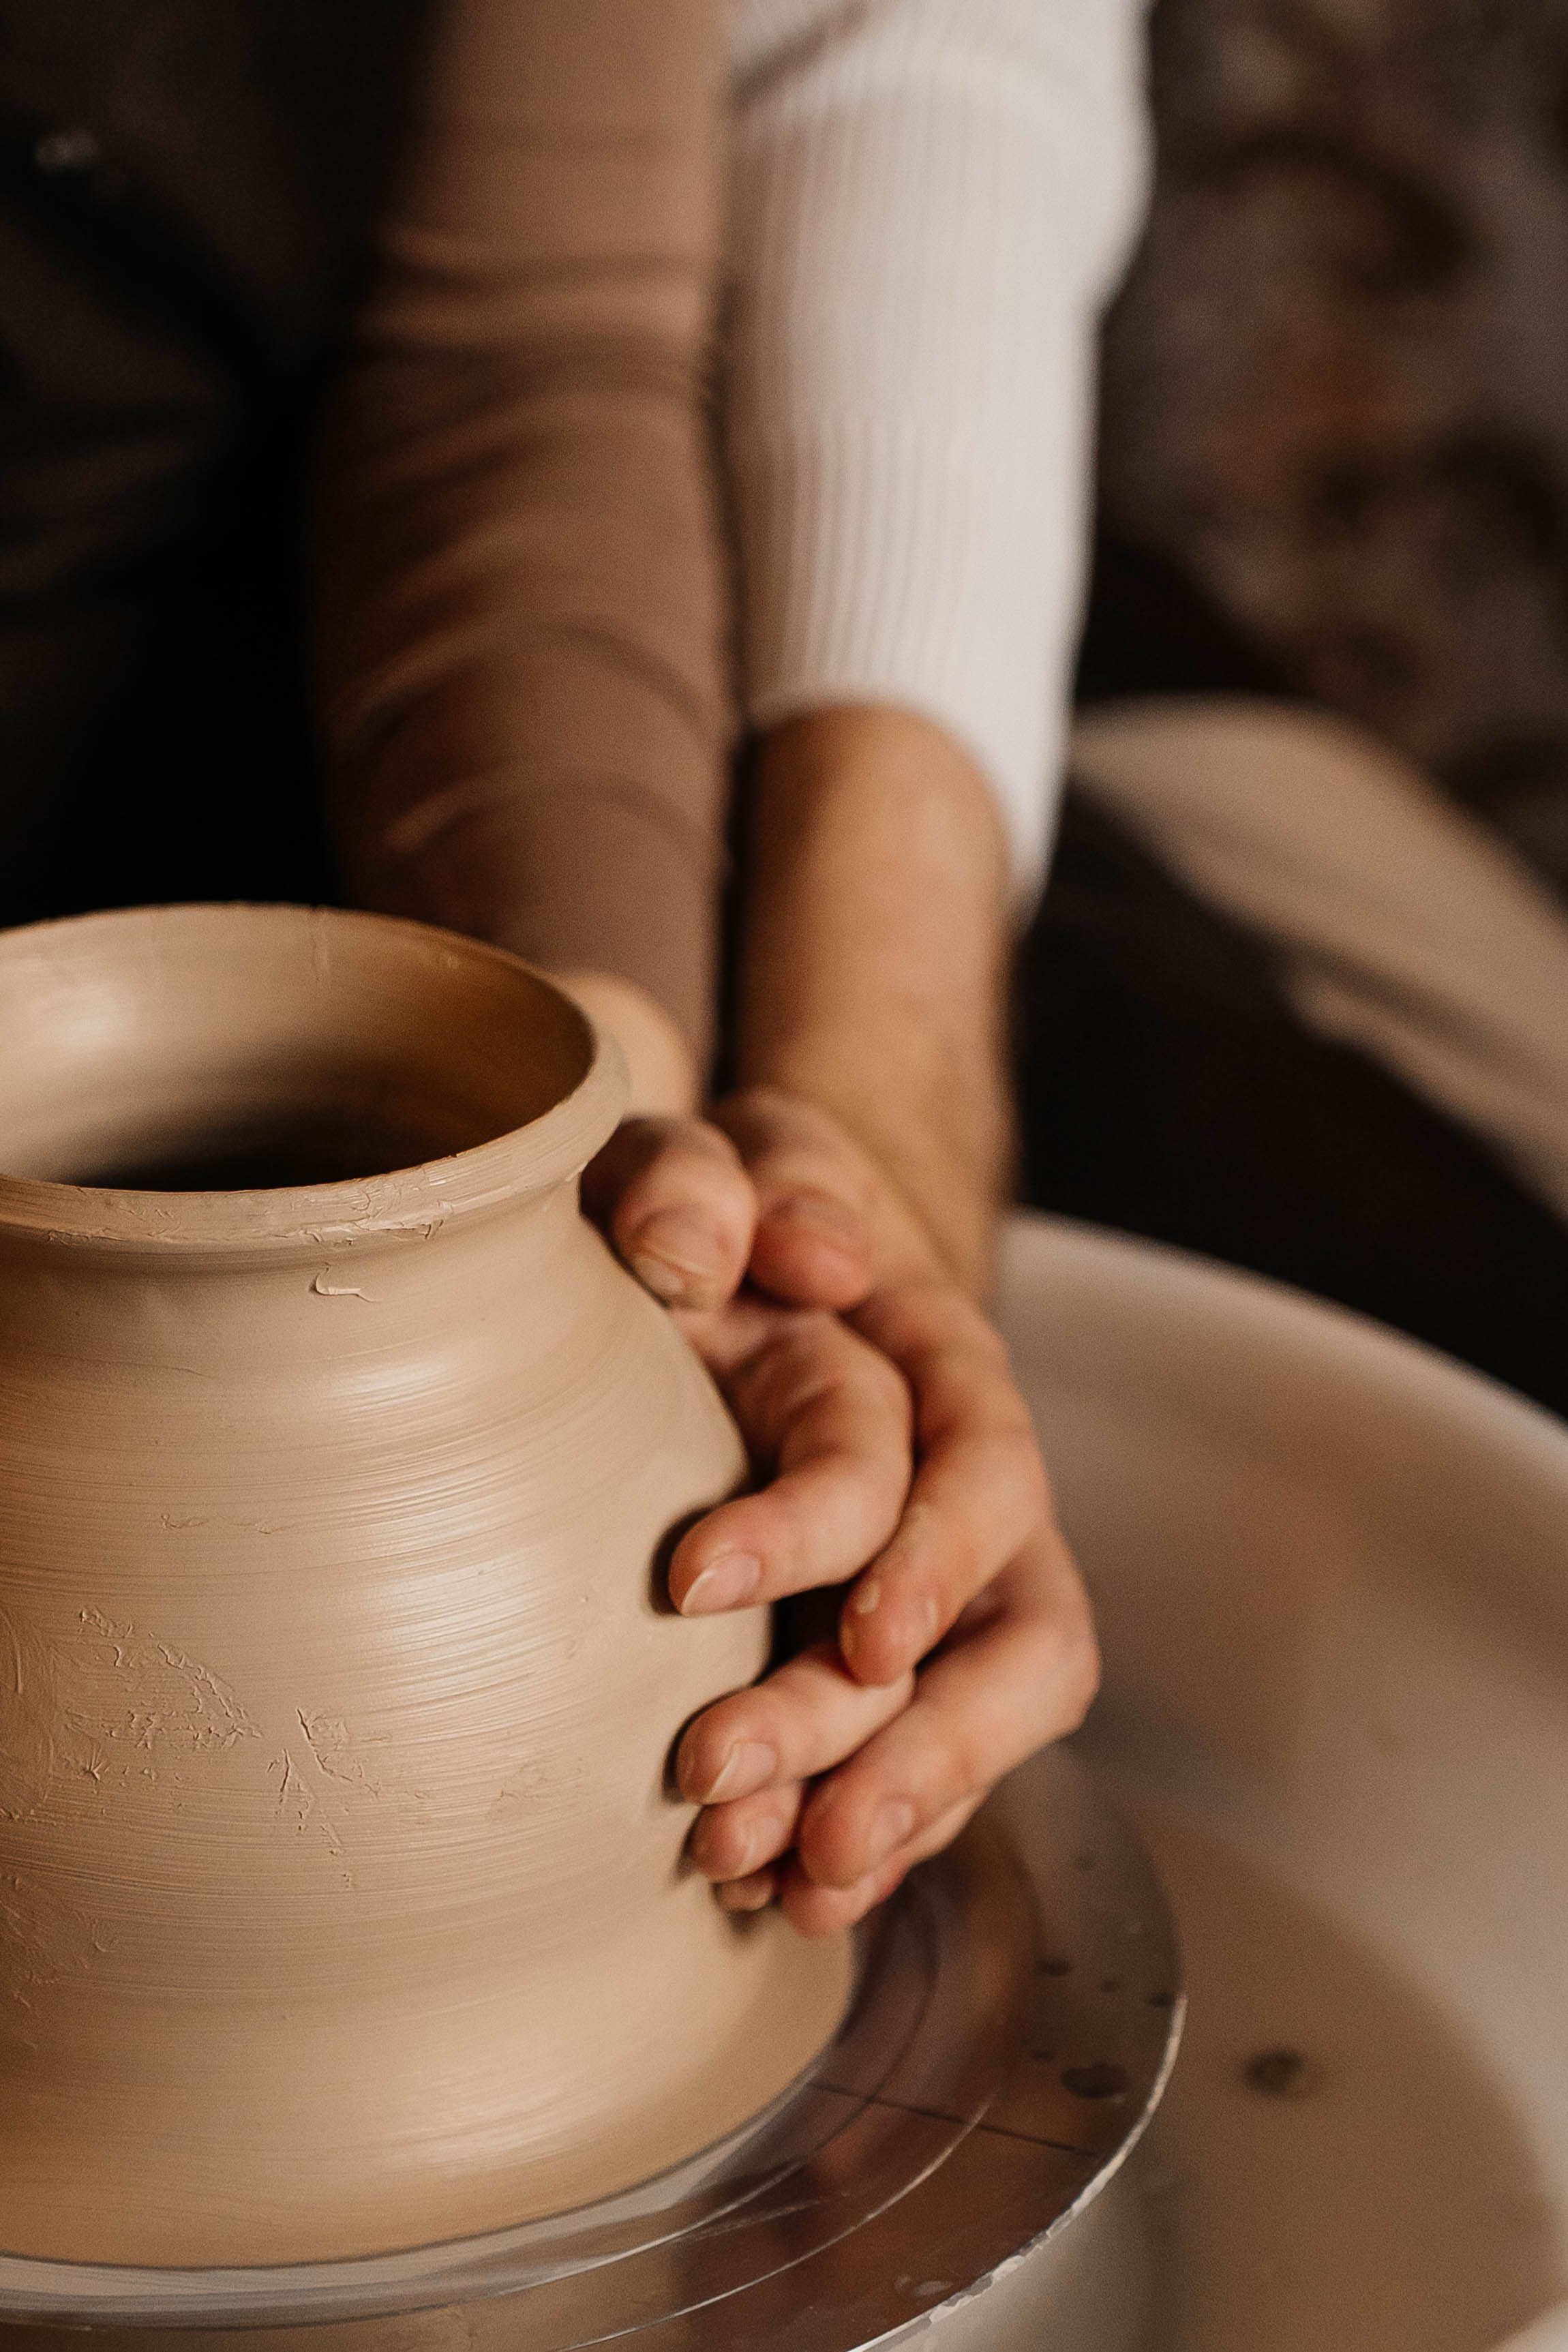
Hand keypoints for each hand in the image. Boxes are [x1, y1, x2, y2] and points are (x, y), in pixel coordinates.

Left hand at [582, 1089, 1098, 1935]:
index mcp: (943, 1364)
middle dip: (900, 1729)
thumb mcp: (709, 1152)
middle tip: (727, 1782)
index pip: (961, 1467)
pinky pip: (924, 1755)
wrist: (760, 1249)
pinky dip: (864, 1832)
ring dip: (893, 1809)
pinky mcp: (892, 1648)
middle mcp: (973, 1486)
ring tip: (776, 1881)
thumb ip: (706, 1177)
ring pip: (984, 1717)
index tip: (714, 1586)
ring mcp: (947, 1581)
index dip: (885, 1544)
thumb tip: (755, 1258)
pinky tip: (771, 1892)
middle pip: (1013, 1630)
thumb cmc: (737, 1204)